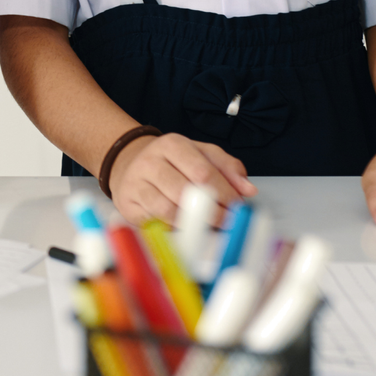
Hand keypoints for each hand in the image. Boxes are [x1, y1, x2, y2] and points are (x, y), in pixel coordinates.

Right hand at [108, 133, 255, 225]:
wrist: (129, 164)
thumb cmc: (171, 162)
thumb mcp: (201, 154)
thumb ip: (227, 168)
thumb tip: (248, 190)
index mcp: (172, 144)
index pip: (203, 171)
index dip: (225, 193)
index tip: (238, 208)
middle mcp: (150, 161)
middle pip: (186, 191)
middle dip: (213, 212)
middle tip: (228, 222)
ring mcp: (136, 183)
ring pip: (169, 210)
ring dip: (194, 223)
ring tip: (209, 227)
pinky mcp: (127, 205)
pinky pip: (155, 223)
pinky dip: (174, 230)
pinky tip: (186, 229)